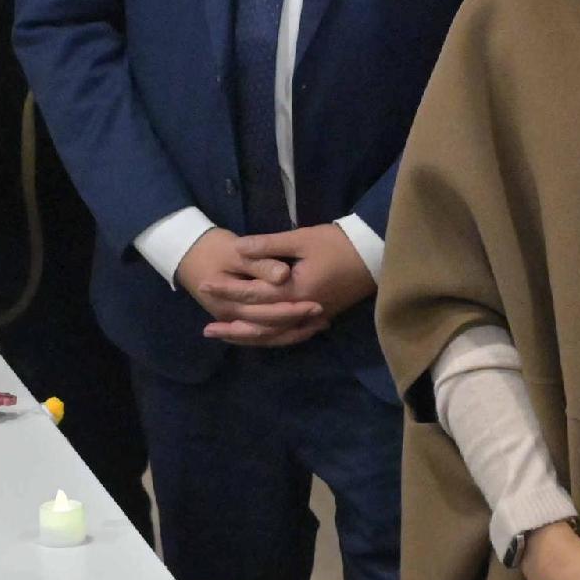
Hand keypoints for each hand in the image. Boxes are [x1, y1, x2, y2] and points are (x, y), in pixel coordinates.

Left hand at [192, 223, 371, 347]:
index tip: (205, 287)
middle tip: (206, 329)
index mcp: (294, 290)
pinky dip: (273, 340)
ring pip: (274, 336)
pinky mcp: (319, 318)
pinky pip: (292, 336)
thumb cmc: (338, 243)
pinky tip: (260, 340)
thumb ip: (268, 245)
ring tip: (227, 339)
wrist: (374, 254)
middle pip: (260, 323)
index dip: (227, 291)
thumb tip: (238, 248)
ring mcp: (311, 318)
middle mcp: (300, 310)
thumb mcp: (302, 238)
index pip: (253, 294)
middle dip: (232, 325)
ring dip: (249, 339)